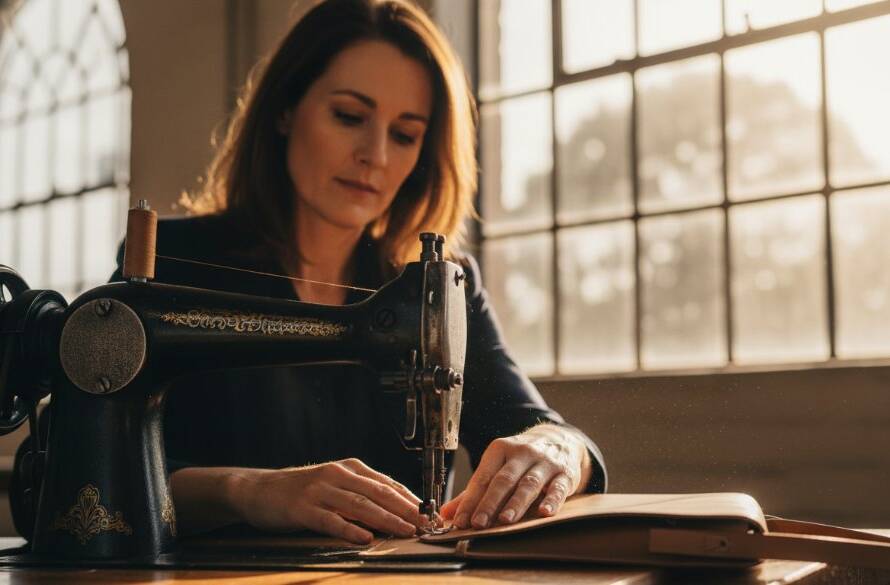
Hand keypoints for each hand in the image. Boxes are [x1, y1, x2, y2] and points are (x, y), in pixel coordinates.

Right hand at [233, 458, 425, 543]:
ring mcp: (320, 490)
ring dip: (386, 519)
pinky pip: (330, 519)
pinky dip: (349, 529)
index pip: (388, 484)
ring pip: (360, 505)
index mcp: (350, 468)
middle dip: (406, 510)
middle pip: (379, 493)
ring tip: (405, 531)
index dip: (410, 500)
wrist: (258, 489)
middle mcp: (338, 475)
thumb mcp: (335, 485)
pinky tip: (364, 537)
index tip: (429, 514)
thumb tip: (395, 510)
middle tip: (425, 524)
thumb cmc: (301, 491)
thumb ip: (360, 494)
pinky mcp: (303, 508)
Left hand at [440, 425, 589, 529]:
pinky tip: (544, 512)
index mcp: (500, 449)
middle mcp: (522, 453)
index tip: (460, 521)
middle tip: (478, 523)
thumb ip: (474, 491)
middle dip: (490, 502)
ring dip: (516, 503)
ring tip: (505, 521)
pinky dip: (551, 500)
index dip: (470, 500)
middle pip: (503, 480)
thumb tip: (447, 513)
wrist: (559, 440)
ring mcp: (544, 462)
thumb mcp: (498, 466)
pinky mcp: (564, 473)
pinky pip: (558, 488)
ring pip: (528, 483)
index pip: (482, 477)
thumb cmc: (521, 459)